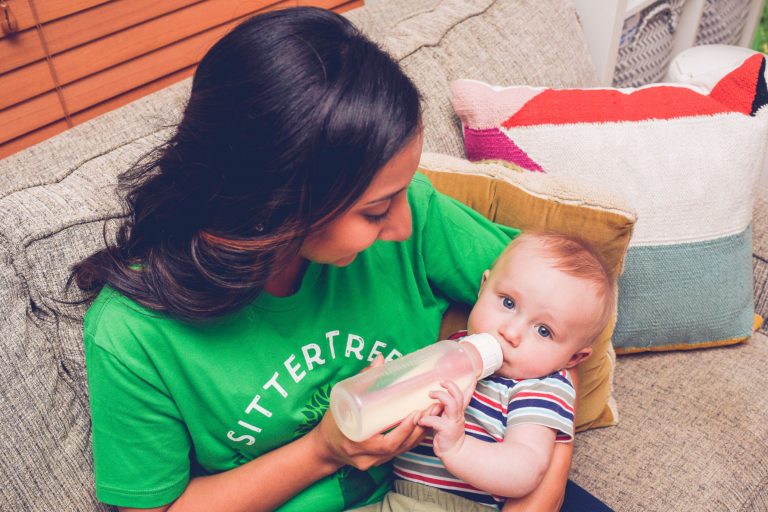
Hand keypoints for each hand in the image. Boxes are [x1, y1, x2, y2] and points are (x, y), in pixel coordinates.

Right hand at [310, 355, 430, 470]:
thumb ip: (361, 381)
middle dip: (419, 429)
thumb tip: (380, 360)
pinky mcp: (380, 461)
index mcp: (357, 445)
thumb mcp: (342, 401)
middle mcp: (368, 458)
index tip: (415, 414)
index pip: (387, 443)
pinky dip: (412, 439)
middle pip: (400, 447)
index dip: (404, 431)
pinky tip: (424, 425)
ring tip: (433, 414)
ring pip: (402, 451)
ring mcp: (375, 462)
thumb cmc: (332, 423)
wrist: (324, 448)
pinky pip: (399, 452)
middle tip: (432, 410)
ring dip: (419, 433)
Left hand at [417, 379, 472, 457]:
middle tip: (440, 382)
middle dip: (450, 386)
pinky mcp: (446, 430)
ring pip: (451, 404)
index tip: (472, 379)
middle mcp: (457, 415)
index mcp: (458, 411)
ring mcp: (452, 422)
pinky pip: (436, 421)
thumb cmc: (448, 434)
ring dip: (440, 396)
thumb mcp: (452, 419)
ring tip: (430, 394)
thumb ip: (452, 408)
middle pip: (458, 396)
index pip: (465, 396)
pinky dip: (427, 419)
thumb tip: (450, 402)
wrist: (453, 453)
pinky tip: (421, 421)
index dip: (469, 387)